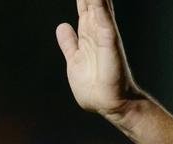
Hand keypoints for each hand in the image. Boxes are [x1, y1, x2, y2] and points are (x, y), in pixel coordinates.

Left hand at [56, 0, 143, 117]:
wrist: (109, 105)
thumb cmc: (95, 87)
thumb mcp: (74, 60)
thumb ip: (69, 43)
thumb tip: (63, 26)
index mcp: (88, 32)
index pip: (84, 3)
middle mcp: (97, 29)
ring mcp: (104, 34)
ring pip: (98, 3)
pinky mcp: (109, 42)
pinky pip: (104, 19)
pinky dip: (101, 5)